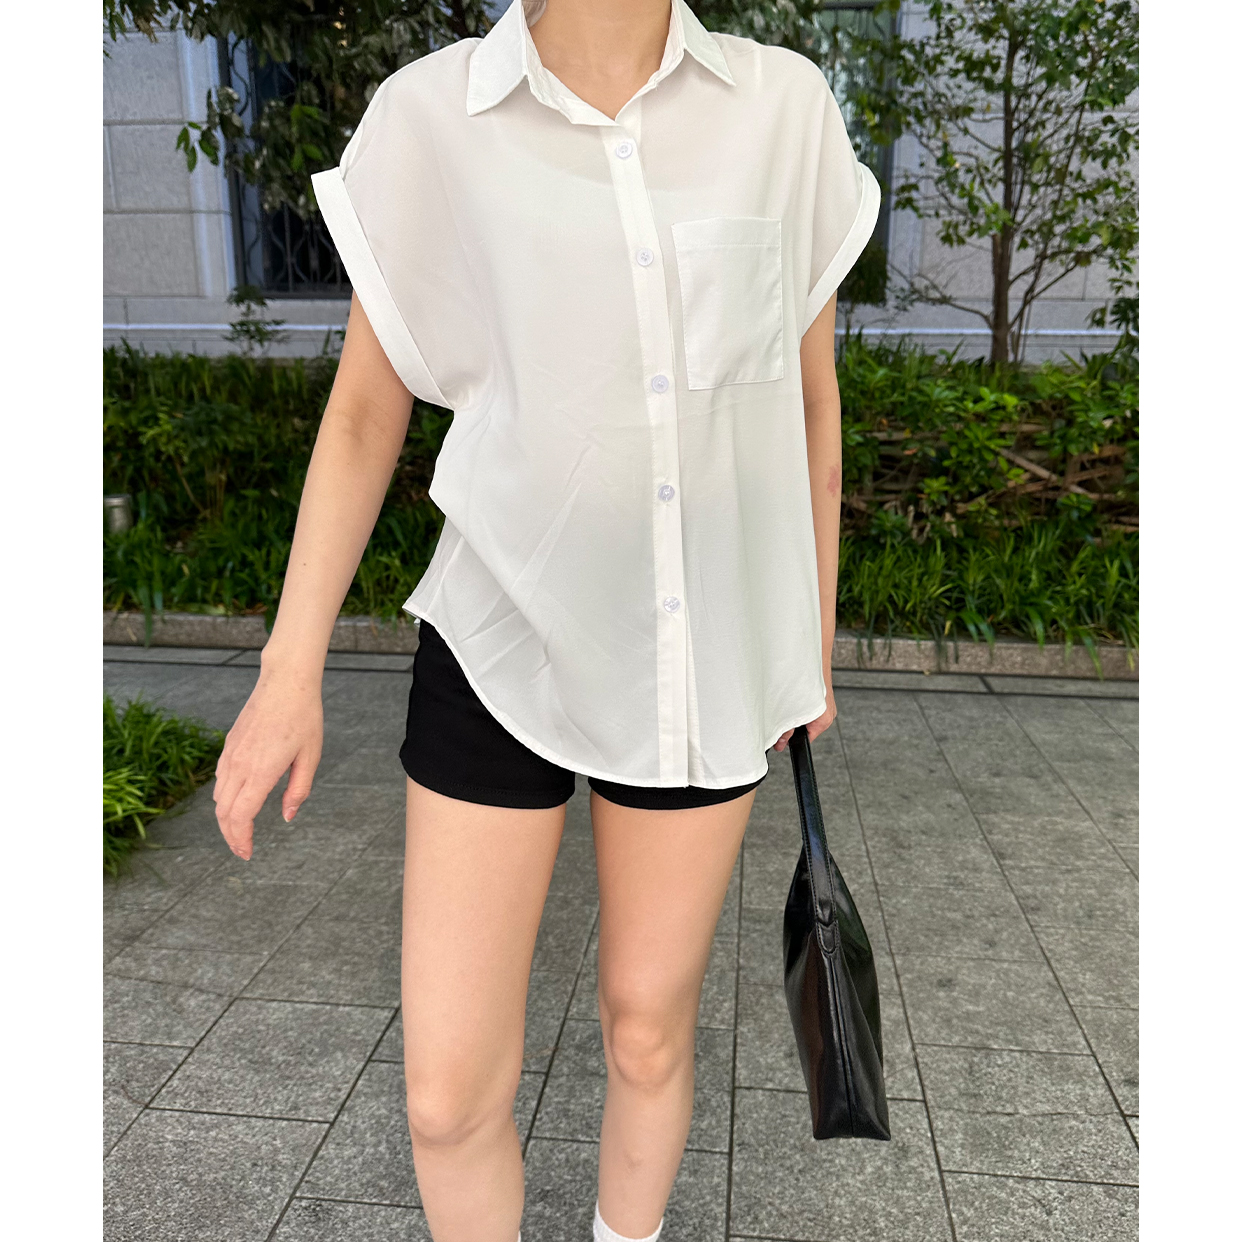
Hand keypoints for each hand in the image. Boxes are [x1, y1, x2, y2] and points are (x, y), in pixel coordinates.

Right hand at [212, 667, 323, 859]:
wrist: (286, 682)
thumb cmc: (304, 717)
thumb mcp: (310, 757)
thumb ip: (298, 789)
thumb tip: (288, 816)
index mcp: (261, 771)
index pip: (241, 816)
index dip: (241, 839)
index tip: (248, 853)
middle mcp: (240, 765)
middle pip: (223, 812)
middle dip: (230, 835)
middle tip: (243, 850)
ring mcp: (231, 754)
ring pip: (218, 797)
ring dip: (226, 818)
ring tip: (241, 830)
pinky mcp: (229, 745)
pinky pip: (220, 779)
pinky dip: (224, 797)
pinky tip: (237, 801)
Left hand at [772, 684, 836, 752]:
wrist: (816, 657)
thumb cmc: (811, 680)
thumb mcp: (794, 710)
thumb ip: (787, 729)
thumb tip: (781, 741)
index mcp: (824, 721)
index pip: (807, 739)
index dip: (791, 741)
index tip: (778, 742)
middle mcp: (827, 714)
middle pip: (806, 728)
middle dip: (791, 727)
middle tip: (777, 722)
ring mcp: (825, 704)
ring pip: (805, 715)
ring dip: (794, 712)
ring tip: (785, 704)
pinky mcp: (820, 695)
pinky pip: (807, 704)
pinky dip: (798, 703)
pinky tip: (791, 695)